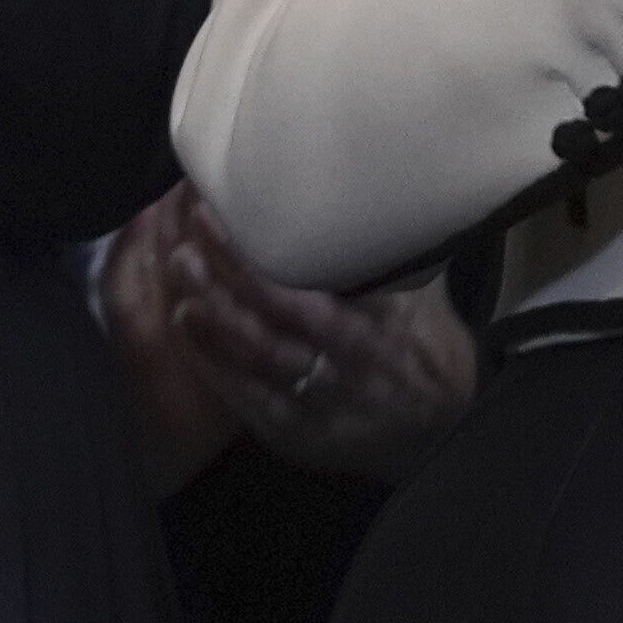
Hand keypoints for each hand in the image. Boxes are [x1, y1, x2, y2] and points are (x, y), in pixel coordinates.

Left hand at [97, 186, 478, 485]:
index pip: (318, 284)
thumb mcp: (419, 293)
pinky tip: (187, 330)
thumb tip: (350, 188)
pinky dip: (215, 364)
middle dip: (230, 278)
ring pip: (262, 358)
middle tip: (189, 243)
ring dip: (215, 320)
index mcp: (387, 322)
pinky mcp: (301, 434)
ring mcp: (328, 404)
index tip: (217, 216)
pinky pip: (251, 399)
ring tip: (180, 281)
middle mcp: (358, 364)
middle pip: (283, 318)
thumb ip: (382, 251)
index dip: (261, 254)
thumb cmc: (420, 340)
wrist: (441, 425)